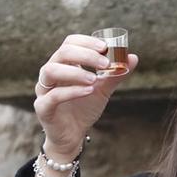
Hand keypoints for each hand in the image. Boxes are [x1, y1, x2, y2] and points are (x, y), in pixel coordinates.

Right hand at [33, 33, 133, 158]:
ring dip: (76, 72)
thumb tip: (133, 57)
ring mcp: (44, 90)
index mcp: (64, 64)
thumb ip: (115, 74)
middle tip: (105, 63)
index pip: (69, 43)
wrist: (74, 134)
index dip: (86, 42)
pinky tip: (89, 90)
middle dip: (85, 55)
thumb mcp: (103, 89)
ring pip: (51, 71)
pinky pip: (53, 96)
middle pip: (61, 53)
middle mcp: (50, 73)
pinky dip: (72, 91)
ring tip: (95, 78)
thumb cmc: (84, 107)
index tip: (105, 47)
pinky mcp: (43, 107)